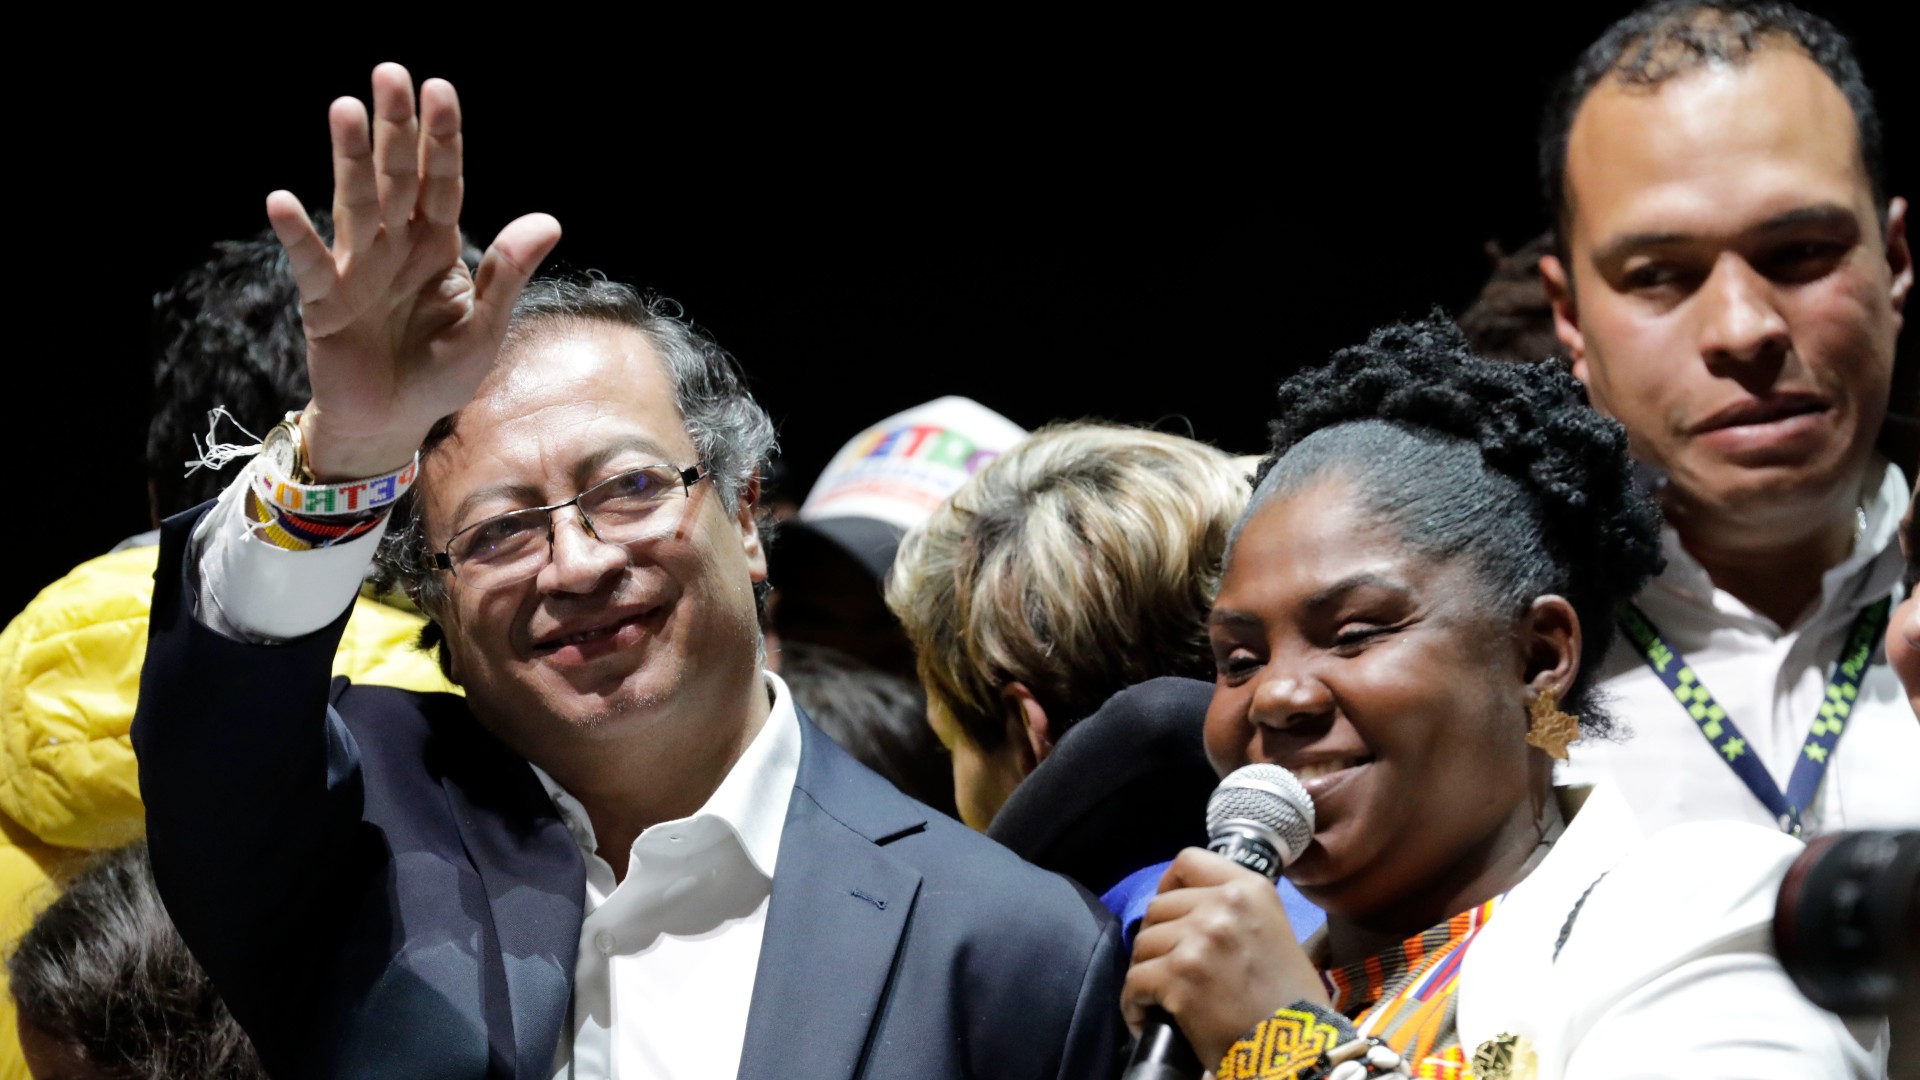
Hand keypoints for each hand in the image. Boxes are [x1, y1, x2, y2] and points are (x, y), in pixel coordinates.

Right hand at [266, 63, 561, 479]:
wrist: (392, 423)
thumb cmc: (440, 373)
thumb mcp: (486, 327)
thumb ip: (508, 274)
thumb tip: (549, 220)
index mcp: (437, 245)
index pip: (442, 180)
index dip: (442, 138)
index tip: (440, 89)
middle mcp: (395, 244)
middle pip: (397, 176)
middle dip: (395, 127)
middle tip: (390, 72)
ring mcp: (356, 267)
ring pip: (355, 203)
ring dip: (349, 158)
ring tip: (345, 108)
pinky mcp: (324, 301)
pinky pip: (308, 262)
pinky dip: (297, 235)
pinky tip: (282, 201)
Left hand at [1122, 848, 1328, 1068]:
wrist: (1297, 1049)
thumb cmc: (1288, 999)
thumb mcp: (1273, 931)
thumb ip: (1234, 913)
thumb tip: (1188, 913)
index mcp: (1250, 889)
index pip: (1188, 861)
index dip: (1168, 885)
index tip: (1168, 911)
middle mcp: (1224, 906)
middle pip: (1158, 908)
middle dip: (1156, 940)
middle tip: (1167, 969)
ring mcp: (1199, 939)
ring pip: (1142, 945)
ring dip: (1146, 973)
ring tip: (1160, 999)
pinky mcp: (1179, 976)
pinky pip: (1134, 982)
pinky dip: (1134, 1005)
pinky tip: (1147, 1019)